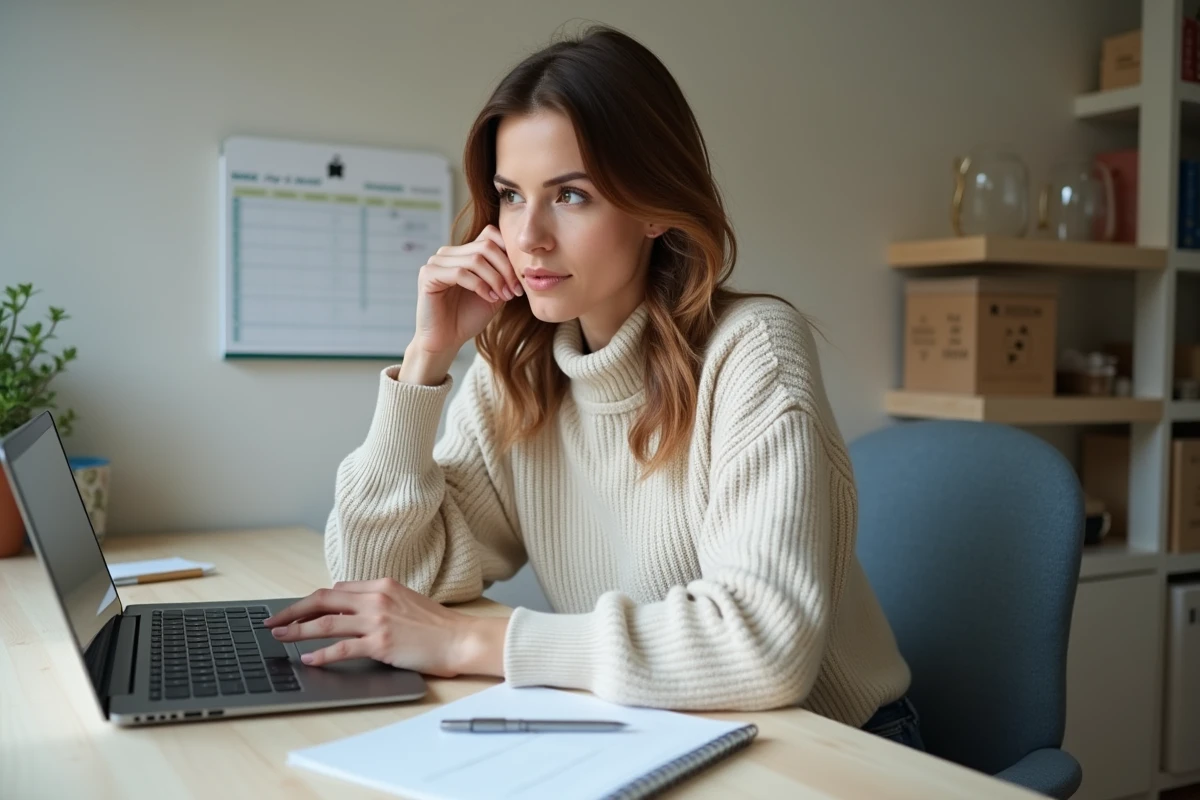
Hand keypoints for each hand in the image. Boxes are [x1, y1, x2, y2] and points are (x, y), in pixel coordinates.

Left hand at [262, 578, 508, 677]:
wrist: (461, 639)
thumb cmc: (438, 625)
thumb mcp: (407, 601)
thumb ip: (379, 601)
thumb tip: (351, 610)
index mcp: (382, 585)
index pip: (337, 588)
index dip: (312, 601)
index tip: (296, 610)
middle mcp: (376, 598)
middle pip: (323, 599)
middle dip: (293, 610)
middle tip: (273, 620)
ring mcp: (377, 620)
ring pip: (326, 622)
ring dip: (297, 630)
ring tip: (280, 637)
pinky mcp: (380, 643)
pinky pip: (342, 648)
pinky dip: (321, 653)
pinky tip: (308, 658)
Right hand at [411, 225, 522, 357]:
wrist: (446, 341)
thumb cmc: (468, 318)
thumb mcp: (494, 292)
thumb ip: (503, 273)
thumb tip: (522, 258)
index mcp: (463, 253)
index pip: (490, 234)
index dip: (509, 253)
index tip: (519, 280)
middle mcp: (448, 253)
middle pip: (486, 246)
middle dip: (506, 269)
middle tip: (515, 290)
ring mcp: (436, 262)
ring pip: (475, 259)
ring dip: (495, 279)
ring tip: (504, 296)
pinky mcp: (428, 274)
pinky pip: (460, 273)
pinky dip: (479, 285)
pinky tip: (488, 298)